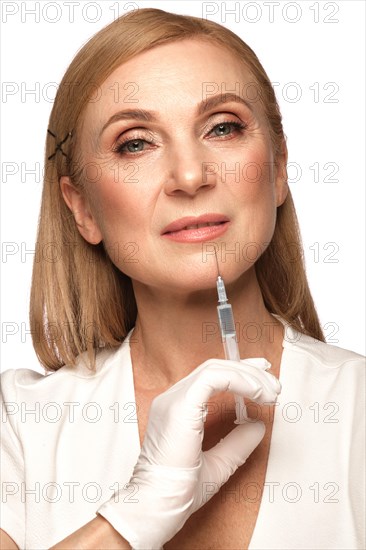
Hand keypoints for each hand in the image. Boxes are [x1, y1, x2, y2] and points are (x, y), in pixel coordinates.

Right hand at [97, 358, 280, 548]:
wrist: (157, 506)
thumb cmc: (179, 491)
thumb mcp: (218, 465)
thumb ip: (237, 444)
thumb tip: (258, 425)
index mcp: (178, 409)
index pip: (210, 376)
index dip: (239, 370)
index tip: (264, 375)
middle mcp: (173, 398)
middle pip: (215, 368)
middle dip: (249, 371)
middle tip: (275, 386)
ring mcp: (174, 399)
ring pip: (215, 368)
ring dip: (248, 376)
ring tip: (271, 392)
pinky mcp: (181, 404)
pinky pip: (213, 378)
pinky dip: (239, 380)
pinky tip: (257, 393)